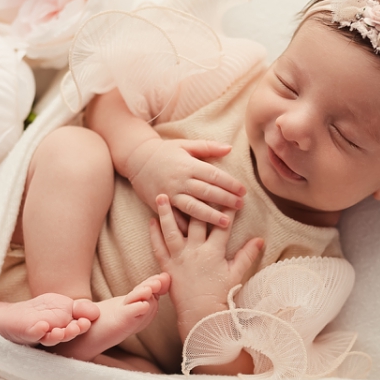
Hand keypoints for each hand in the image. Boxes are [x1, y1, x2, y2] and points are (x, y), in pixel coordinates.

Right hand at [124, 137, 245, 229]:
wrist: (136, 159)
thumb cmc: (165, 151)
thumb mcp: (186, 145)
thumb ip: (208, 147)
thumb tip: (229, 148)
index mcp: (188, 165)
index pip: (213, 175)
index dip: (230, 183)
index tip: (243, 190)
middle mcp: (180, 180)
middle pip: (206, 192)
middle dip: (225, 200)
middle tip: (241, 205)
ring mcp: (170, 194)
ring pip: (193, 207)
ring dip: (210, 216)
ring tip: (226, 223)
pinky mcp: (162, 205)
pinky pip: (175, 217)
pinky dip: (186, 226)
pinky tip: (199, 234)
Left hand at [149, 195, 262, 337]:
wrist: (201, 317)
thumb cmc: (220, 295)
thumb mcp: (236, 274)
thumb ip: (247, 255)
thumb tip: (260, 239)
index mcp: (214, 252)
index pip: (222, 224)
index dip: (226, 208)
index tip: (230, 192)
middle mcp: (196, 251)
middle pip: (196, 220)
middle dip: (196, 200)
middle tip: (193, 182)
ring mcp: (179, 258)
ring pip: (172, 229)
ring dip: (167, 212)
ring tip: (162, 195)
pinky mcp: (167, 267)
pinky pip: (158, 247)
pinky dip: (154, 234)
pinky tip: (152, 220)